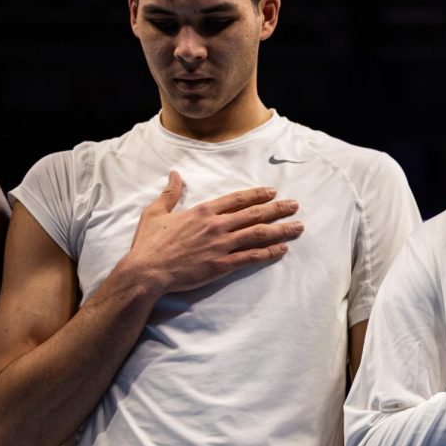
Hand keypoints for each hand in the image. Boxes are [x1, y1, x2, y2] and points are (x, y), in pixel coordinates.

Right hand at [121, 171, 302, 293]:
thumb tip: (174, 174)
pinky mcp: (222, 265)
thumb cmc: (149, 243)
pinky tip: (282, 249)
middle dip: (278, 209)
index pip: (238, 199)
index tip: (273, 191)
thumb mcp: (155, 212)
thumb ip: (169, 193)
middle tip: (295, 205)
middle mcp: (216, 225)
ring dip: (281, 229)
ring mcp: (221, 245)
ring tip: (298, 226)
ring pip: (258, 234)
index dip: (258, 194)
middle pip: (255, 214)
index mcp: (203, 212)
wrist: (147, 271)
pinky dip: (269, 252)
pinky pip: (251, 257)